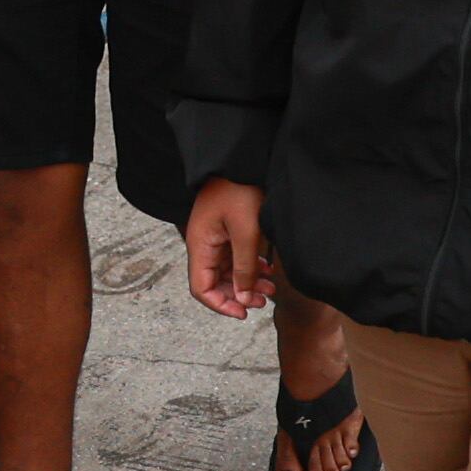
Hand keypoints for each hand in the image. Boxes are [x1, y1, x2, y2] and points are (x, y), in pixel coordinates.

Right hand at [184, 179, 273, 318]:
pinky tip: (268, 270)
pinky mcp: (229, 230)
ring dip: (247, 282)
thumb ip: (244, 267)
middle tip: (262, 301)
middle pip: (215, 282)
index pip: (201, 288)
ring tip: (270, 288)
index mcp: (201, 245)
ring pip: (228, 271)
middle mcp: (205, 244)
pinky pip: (236, 257)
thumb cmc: (240, 189)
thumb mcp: (246, 231)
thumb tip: (243, 298)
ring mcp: (216, 237)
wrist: (243, 158)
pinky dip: (250, 267)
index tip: (243, 312)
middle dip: (238, 295)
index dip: (220, 305)